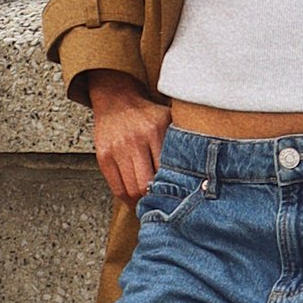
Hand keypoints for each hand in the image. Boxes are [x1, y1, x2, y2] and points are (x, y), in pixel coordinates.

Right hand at [86, 72, 172, 204]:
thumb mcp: (168, 119)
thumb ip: (181, 141)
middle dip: (155, 198)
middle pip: (146, 184)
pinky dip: (125, 199)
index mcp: (155, 130)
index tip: (177, 197)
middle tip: (162, 204)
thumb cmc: (147, 114)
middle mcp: (135, 140)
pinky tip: (133, 201)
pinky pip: (116, 187)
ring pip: (131, 189)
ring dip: (140, 202)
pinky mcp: (104, 156)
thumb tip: (199, 171)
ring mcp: (117, 149)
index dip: (171, 188)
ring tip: (148, 204)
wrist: (116, 99)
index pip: (166, 170)